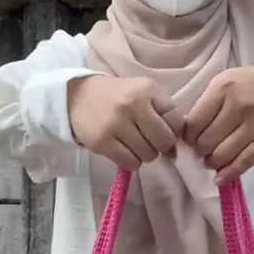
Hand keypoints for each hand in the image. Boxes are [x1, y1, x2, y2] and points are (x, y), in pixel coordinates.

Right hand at [68, 75, 183, 169]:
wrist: (76, 96)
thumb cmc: (117, 96)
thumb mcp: (143, 94)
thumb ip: (164, 115)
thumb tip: (173, 152)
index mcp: (147, 90)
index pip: (176, 122)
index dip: (173, 131)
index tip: (161, 131)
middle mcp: (133, 104)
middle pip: (164, 141)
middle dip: (160, 146)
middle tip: (148, 141)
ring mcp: (116, 123)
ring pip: (148, 155)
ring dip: (144, 154)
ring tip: (132, 143)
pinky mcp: (102, 141)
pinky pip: (130, 162)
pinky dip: (131, 161)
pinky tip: (123, 151)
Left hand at [183, 63, 253, 184]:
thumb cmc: (250, 85)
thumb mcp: (225, 83)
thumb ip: (205, 104)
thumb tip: (185, 134)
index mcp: (223, 88)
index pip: (193, 123)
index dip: (188, 137)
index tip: (191, 139)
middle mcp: (239, 105)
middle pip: (206, 141)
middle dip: (200, 150)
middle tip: (203, 149)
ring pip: (222, 155)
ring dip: (213, 162)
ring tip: (213, 159)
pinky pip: (244, 163)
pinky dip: (228, 174)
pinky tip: (220, 178)